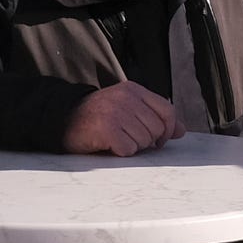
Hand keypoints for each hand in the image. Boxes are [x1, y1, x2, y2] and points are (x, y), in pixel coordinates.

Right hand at [61, 81, 180, 155]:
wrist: (62, 120)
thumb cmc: (97, 117)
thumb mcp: (127, 109)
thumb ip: (154, 117)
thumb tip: (181, 130)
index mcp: (133, 89)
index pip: (167, 111)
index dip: (167, 130)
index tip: (157, 139)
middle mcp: (125, 98)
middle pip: (157, 130)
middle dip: (145, 140)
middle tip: (126, 136)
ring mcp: (115, 112)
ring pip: (144, 142)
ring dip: (132, 147)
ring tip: (115, 138)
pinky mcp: (106, 129)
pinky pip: (128, 150)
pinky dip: (120, 152)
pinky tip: (108, 144)